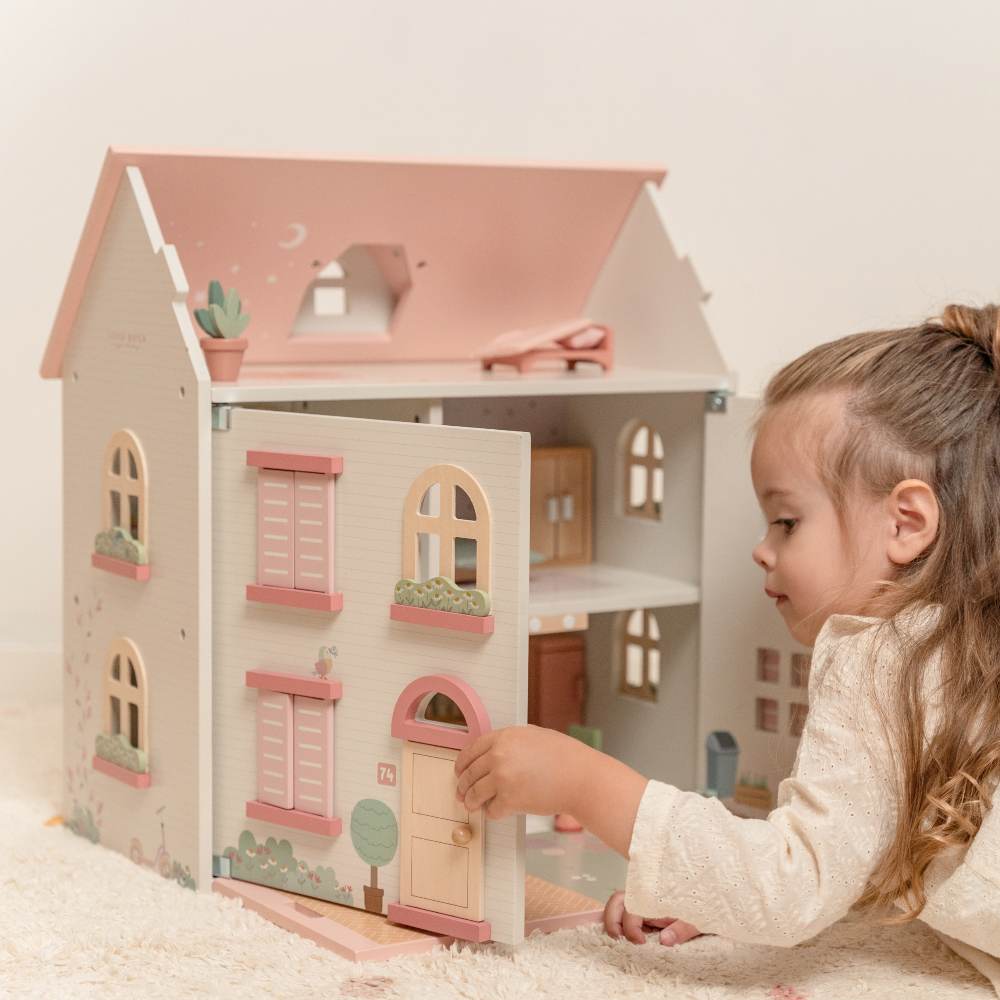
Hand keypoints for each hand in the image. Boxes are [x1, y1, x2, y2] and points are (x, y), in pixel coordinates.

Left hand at [454, 725, 586, 818]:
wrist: (581, 777)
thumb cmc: (564, 756)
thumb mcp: (534, 735)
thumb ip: (512, 741)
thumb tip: (495, 750)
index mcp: (504, 737)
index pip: (471, 750)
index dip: (462, 763)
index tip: (459, 771)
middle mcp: (499, 756)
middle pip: (469, 773)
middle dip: (463, 785)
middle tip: (462, 792)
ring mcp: (502, 779)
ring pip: (474, 793)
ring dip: (472, 801)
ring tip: (472, 805)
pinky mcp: (509, 800)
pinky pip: (491, 810)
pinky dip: (492, 812)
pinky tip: (496, 811)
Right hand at [603, 890, 702, 946]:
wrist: (707, 899)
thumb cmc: (701, 907)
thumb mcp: (695, 920)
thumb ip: (681, 928)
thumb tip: (664, 940)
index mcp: (656, 898)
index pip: (633, 908)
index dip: (631, 926)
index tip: (640, 942)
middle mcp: (646, 898)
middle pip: (618, 900)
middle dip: (612, 919)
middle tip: (618, 939)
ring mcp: (643, 903)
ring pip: (617, 904)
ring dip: (612, 920)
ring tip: (617, 939)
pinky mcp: (644, 912)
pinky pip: (624, 912)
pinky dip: (617, 922)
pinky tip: (619, 936)